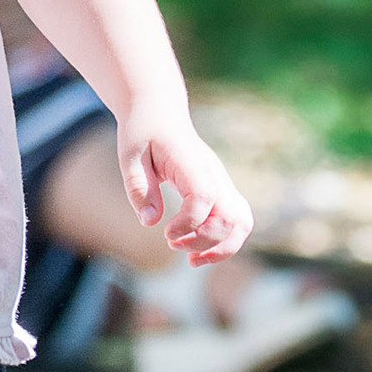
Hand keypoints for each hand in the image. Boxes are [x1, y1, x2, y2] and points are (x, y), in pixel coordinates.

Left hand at [120, 109, 251, 264]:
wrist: (159, 111)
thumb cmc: (142, 132)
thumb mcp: (129, 156)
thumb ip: (139, 187)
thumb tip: (150, 222)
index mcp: (191, 162)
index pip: (204, 197)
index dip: (189, 223)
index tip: (166, 234)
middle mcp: (214, 173)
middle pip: (231, 216)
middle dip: (206, 242)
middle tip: (173, 245)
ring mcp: (222, 181)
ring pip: (242, 222)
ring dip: (222, 247)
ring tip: (192, 261)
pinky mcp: (222, 190)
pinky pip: (237, 220)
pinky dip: (225, 240)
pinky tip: (199, 249)